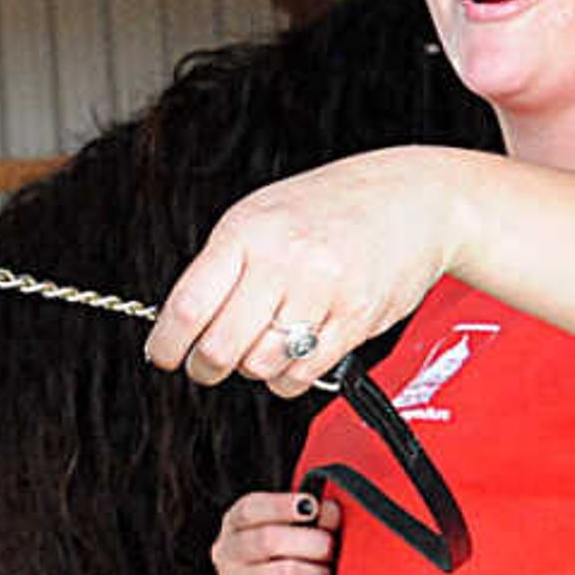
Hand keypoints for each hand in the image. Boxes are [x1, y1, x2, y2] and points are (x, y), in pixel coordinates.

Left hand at [145, 150, 460, 398]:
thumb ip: (223, 266)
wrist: (412, 198)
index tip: (163, 355)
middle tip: (205, 365)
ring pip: (260, 365)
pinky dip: (287, 376)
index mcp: (247, 232)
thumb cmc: (329, 207)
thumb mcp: (260, 216)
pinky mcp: (356, 319)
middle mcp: (283, 260)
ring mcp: (323, 291)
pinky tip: (292, 353)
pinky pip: (303, 373)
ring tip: (260, 347)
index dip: (166, 344)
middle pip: (220, 347)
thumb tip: (181, 323)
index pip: (187, 306)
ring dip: (251, 368)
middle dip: (205, 367)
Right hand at [211, 490, 333, 574]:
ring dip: (317, 574)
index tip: (312, 505)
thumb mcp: (293, 536)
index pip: (250, 509)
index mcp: (234, 528)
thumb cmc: (286, 566)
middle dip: (311, 541)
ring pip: (286, 574)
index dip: (282, 505)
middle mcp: (228, 557)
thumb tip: (329, 509)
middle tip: (329, 548)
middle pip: (268, 540)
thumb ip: (312, 518)